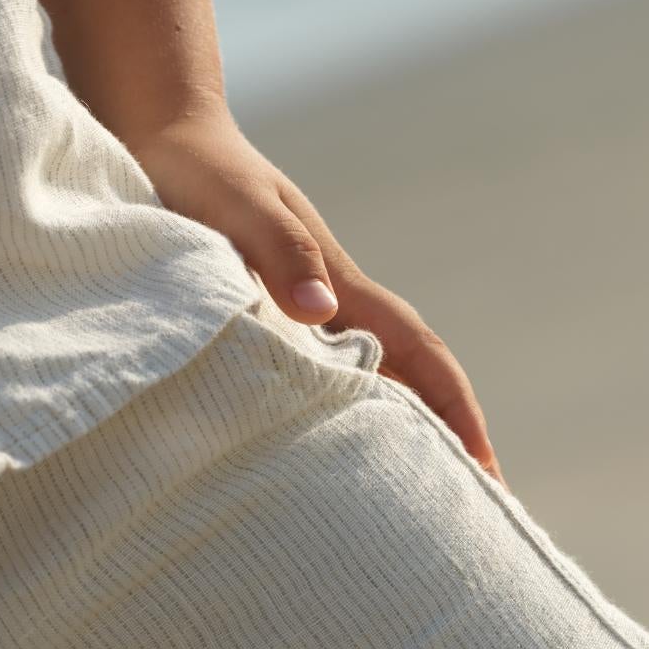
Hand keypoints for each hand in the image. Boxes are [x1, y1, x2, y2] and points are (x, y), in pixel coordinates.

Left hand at [125, 109, 501, 471]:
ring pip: (363, 381)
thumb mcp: (236, 204)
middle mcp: (328, 301)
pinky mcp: (260, 311)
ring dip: (393, 432)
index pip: (417, 352)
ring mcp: (298, 307)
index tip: (487, 470)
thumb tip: (318, 310)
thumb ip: (278, 248)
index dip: (455, 409)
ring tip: (404, 504)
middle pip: (405, 377)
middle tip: (466, 517)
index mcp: (336, 284)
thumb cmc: (197, 168)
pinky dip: (333, 415)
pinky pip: (311, 376)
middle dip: (441, 439)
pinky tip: (318, 454)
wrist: (161, 132)